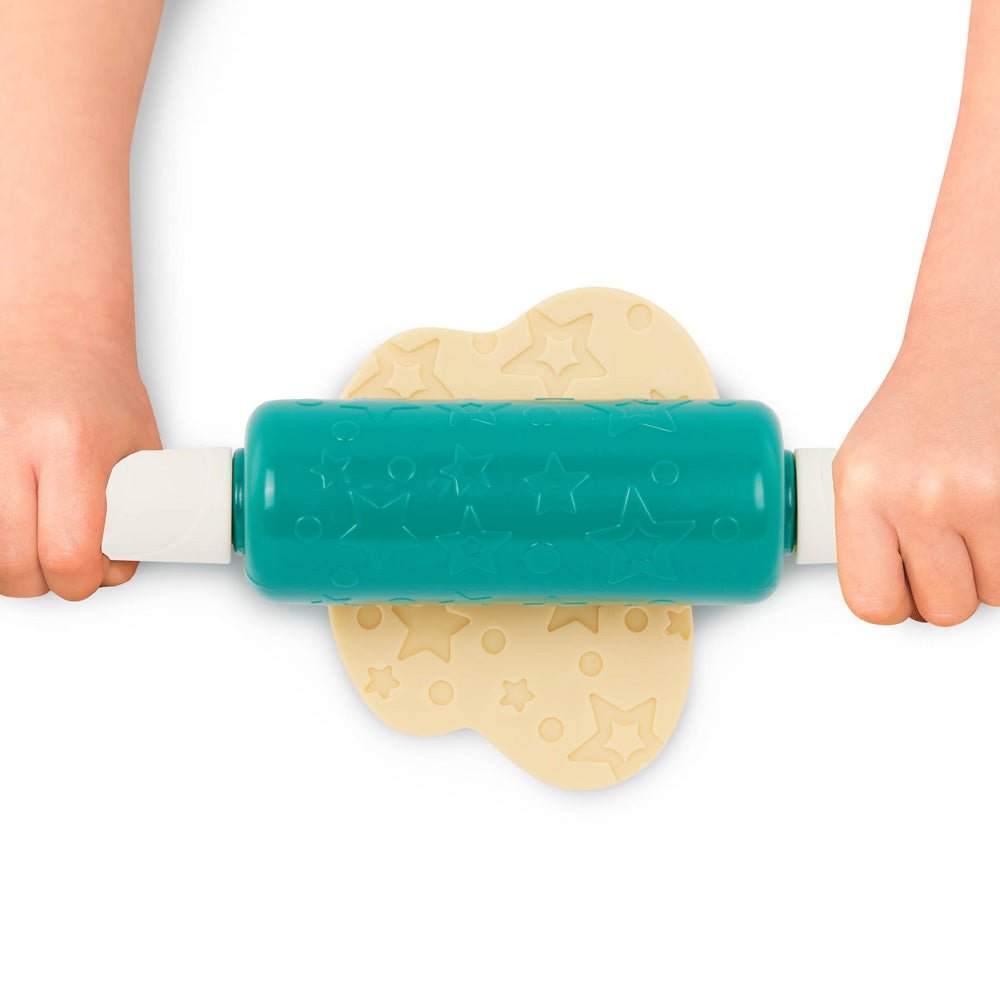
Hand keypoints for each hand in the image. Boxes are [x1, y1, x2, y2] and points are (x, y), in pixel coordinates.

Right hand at [0, 300, 159, 599]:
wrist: (52, 332)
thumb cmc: (97, 387)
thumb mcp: (138, 448)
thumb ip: (136, 512)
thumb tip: (116, 568)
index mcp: (73, 444)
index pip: (68, 551)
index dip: (81, 581)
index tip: (90, 574)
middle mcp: (13, 442)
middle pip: (13, 563)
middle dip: (41, 581)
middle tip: (62, 566)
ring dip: (7, 565)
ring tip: (33, 546)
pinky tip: (10, 525)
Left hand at [834, 314, 999, 625]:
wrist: (977, 343)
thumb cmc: (922, 407)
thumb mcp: (864, 469)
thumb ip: (869, 535)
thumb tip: (890, 599)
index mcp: (864, 491)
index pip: (872, 602)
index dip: (897, 602)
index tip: (907, 587)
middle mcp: (921, 494)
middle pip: (945, 609)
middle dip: (953, 586)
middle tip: (952, 544)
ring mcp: (983, 494)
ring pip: (996, 593)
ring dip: (992, 566)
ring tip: (978, 514)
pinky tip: (997, 506)